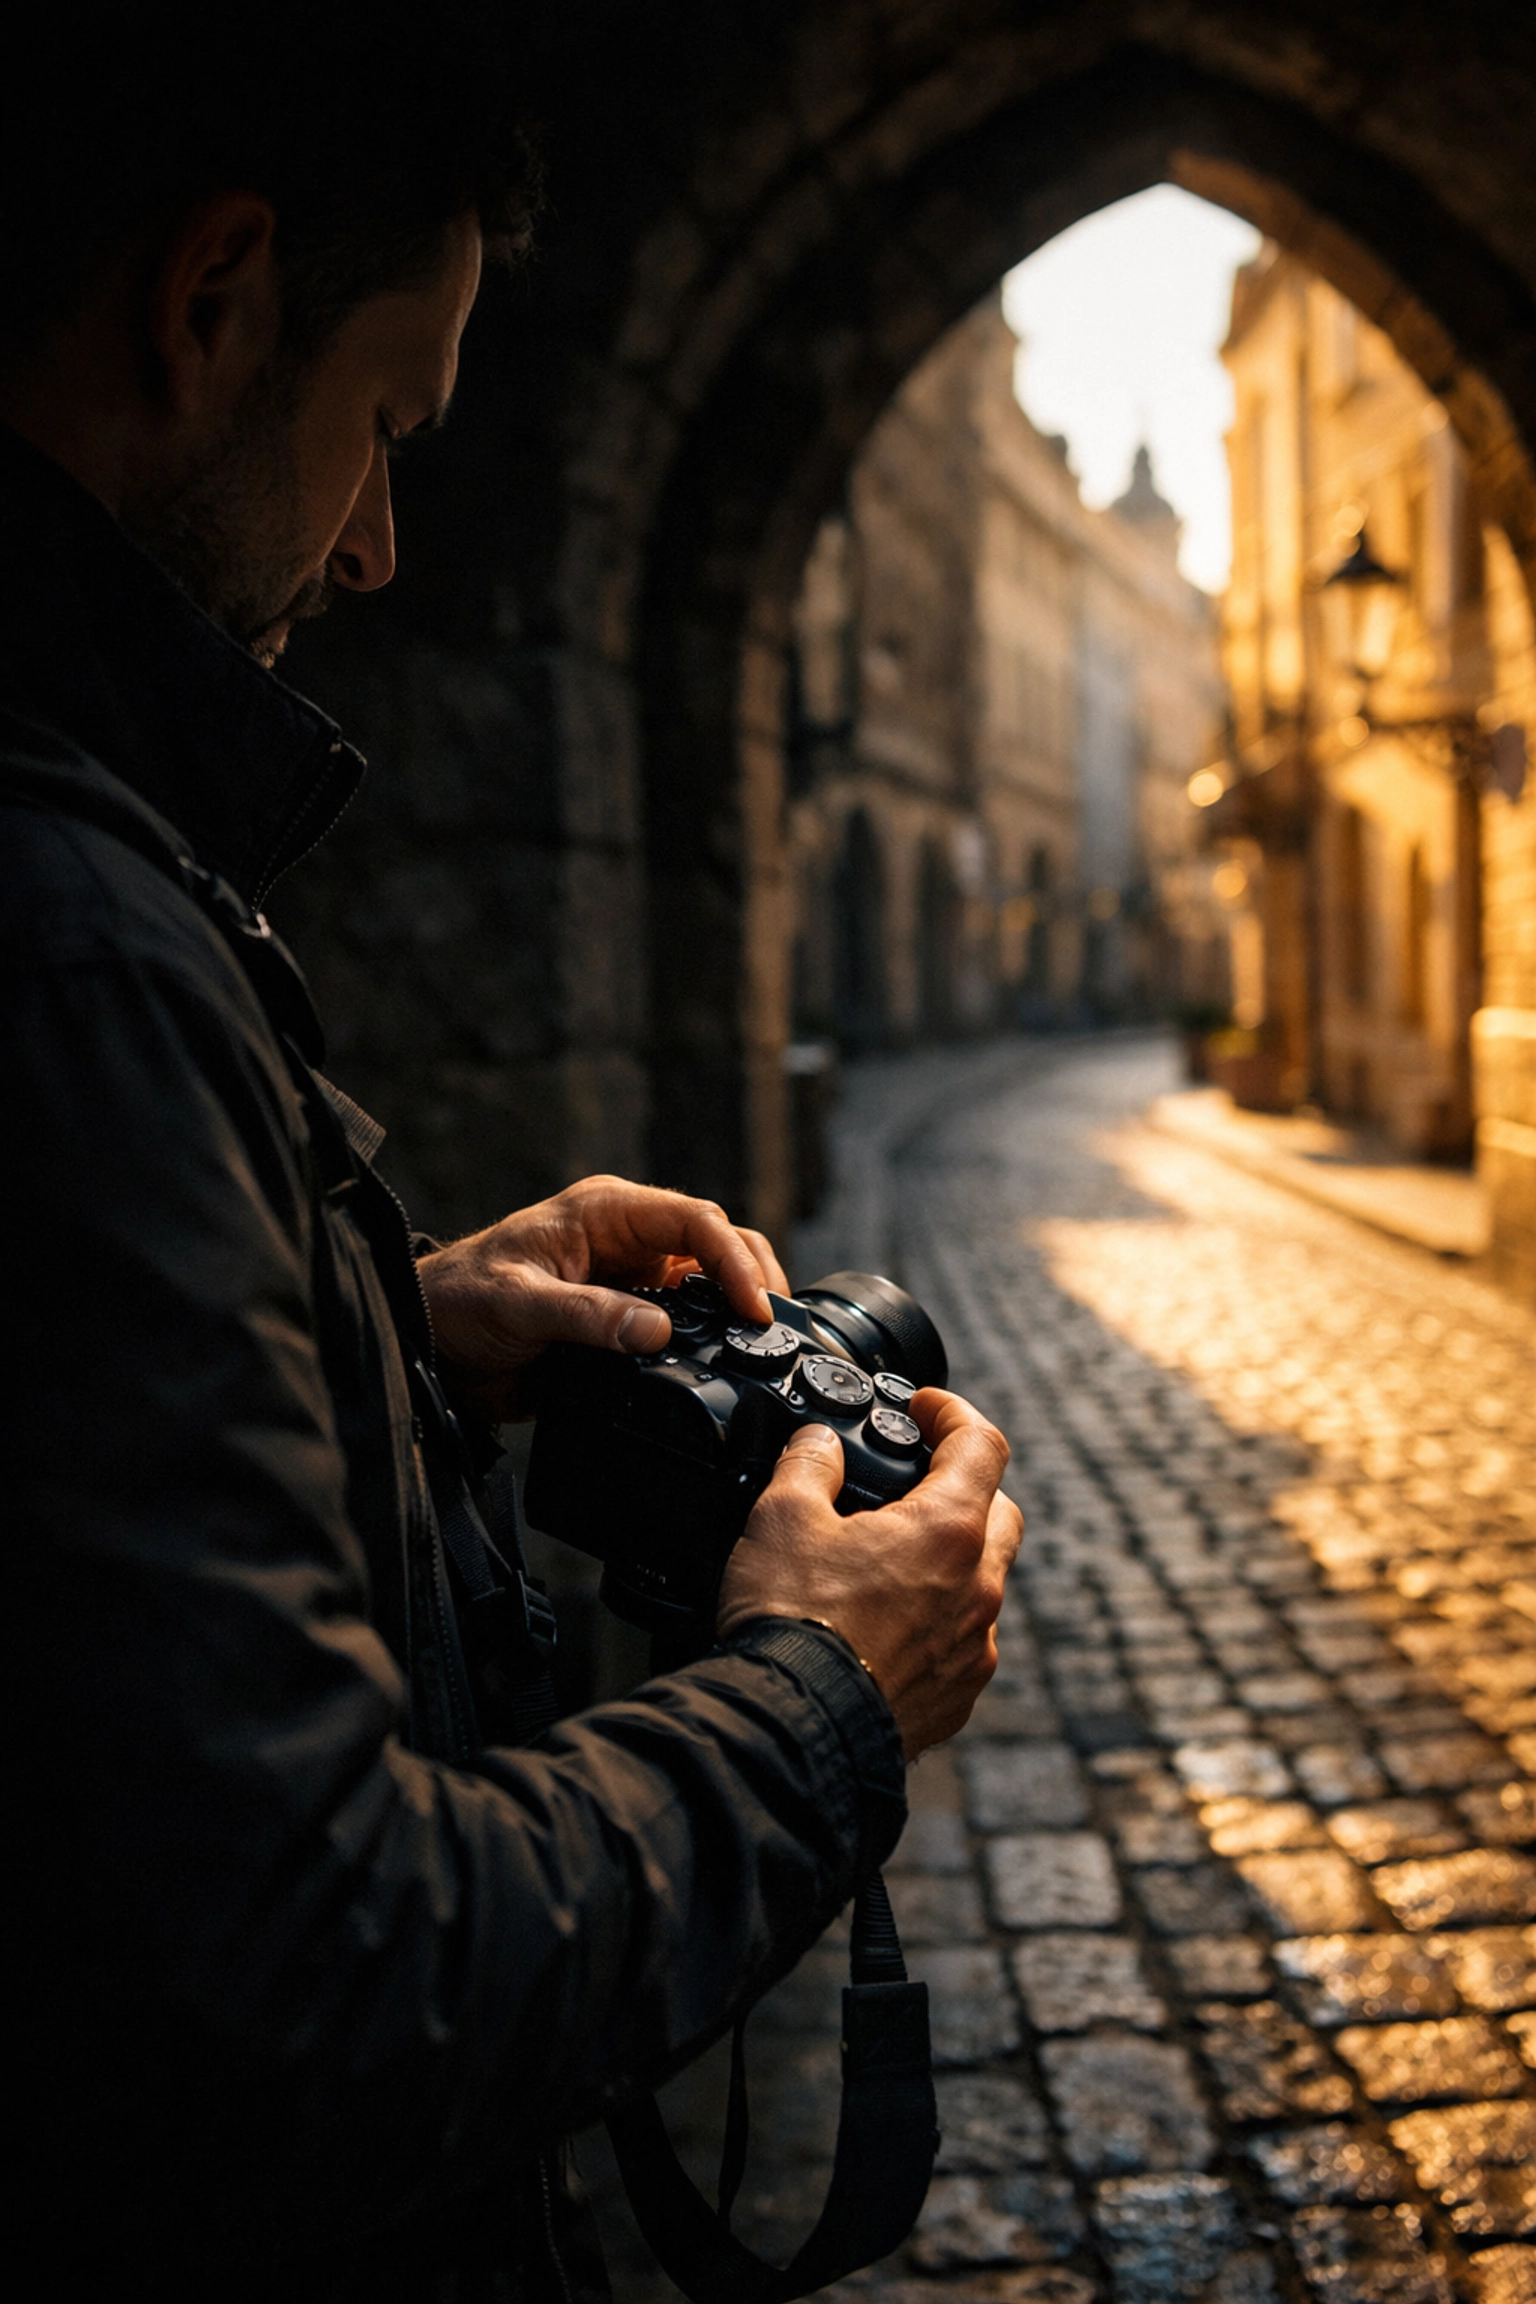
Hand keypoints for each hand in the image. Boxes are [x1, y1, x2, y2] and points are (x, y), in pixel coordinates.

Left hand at [416, 1175, 787, 1420]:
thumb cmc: (461, 1300)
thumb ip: (587, 1316)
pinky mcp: (629, 1316)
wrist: (432, 1345)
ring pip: (710, 1282)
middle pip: (718, 1244)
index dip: (734, 1260)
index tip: (754, 1307)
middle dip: (753, 1278)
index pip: (695, 1220)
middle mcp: (629, 1237)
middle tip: (771, 1328)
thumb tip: (657, 1332)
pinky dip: (713, 1338)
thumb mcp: (519, 1302)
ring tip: (761, 1347)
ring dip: (738, 1308)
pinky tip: (725, 1363)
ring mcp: (633, 1277)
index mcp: (608, 1210)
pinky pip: (687, 1320)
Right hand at [717, 1389, 1021, 1758]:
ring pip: (986, 1584)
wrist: (791, 1732)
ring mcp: (974, 1650)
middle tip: (916, 1481)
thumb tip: (819, 1444)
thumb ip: (808, 1463)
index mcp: (948, 1531)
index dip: (953, 1412)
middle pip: (1001, 1512)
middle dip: (966, 1486)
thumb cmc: (790, 1623)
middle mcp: (979, 1590)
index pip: (982, 1443)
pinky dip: (938, 1622)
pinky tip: (888, 1626)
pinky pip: (964, 1643)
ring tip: (892, 1560)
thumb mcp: (780, 1517)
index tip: (924, 1408)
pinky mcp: (957, 1698)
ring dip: (953, 1560)